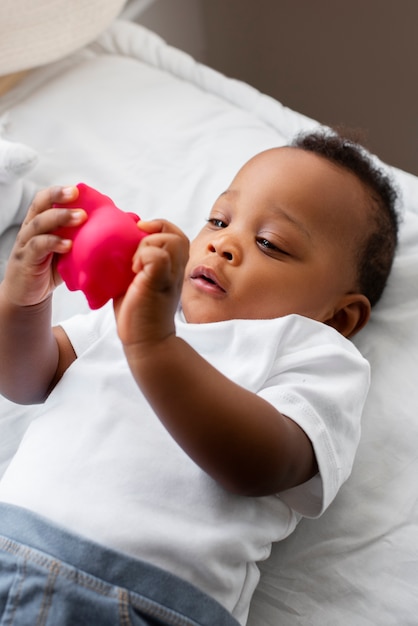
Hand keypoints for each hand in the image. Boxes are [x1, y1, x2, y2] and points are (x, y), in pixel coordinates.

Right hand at [1, 186, 86, 306]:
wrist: (28, 295)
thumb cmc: (51, 270)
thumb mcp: (69, 251)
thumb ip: (84, 238)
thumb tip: (121, 226)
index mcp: (41, 223)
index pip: (46, 200)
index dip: (59, 192)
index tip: (78, 189)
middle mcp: (31, 229)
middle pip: (40, 205)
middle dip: (58, 196)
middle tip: (76, 194)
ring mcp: (26, 243)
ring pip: (39, 223)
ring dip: (60, 217)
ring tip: (80, 217)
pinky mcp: (26, 260)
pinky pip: (38, 246)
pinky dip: (53, 243)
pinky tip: (68, 245)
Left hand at [114, 219, 188, 348]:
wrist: (145, 340)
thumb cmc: (138, 312)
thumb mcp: (137, 281)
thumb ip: (135, 262)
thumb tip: (116, 242)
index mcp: (171, 267)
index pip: (174, 234)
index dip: (158, 227)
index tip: (138, 235)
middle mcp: (175, 270)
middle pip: (177, 235)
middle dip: (154, 234)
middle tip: (136, 252)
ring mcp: (170, 276)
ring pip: (171, 240)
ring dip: (147, 245)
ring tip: (134, 264)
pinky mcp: (159, 283)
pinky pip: (158, 256)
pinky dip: (144, 257)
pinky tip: (134, 271)